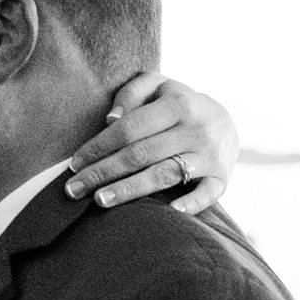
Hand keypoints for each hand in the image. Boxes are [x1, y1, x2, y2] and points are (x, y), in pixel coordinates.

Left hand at [64, 75, 236, 211]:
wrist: (226, 123)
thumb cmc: (178, 105)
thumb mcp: (158, 86)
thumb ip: (131, 93)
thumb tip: (111, 120)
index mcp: (178, 103)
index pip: (130, 128)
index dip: (99, 147)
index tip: (73, 164)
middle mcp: (196, 128)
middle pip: (141, 154)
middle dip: (104, 172)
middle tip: (74, 190)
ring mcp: (210, 155)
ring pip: (165, 174)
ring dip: (131, 189)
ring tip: (100, 201)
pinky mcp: (222, 178)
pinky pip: (207, 193)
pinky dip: (191, 204)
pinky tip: (171, 212)